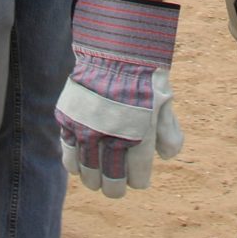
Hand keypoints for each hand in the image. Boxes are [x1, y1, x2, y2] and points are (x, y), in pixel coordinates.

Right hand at [56, 0, 183, 198]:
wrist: (114, 49)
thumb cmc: (144, 77)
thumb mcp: (164, 103)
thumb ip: (168, 133)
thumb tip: (166, 156)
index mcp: (139, 137)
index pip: (136, 178)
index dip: (137, 181)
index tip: (137, 180)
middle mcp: (111, 138)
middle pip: (110, 181)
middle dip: (114, 187)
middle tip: (115, 188)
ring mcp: (87, 130)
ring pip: (87, 172)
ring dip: (92, 180)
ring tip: (95, 180)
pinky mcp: (68, 121)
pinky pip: (68, 153)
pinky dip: (73, 163)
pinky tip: (78, 165)